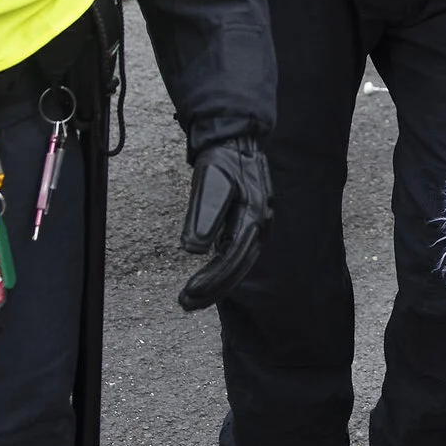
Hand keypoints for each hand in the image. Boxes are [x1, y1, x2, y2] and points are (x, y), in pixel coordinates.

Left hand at [178, 136, 270, 311]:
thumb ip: (203, 215)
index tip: (188, 292)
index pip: (232, 258)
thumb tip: (194, 250)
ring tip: (189, 300)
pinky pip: (237, 255)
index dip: (211, 279)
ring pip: (238, 265)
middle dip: (212, 290)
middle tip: (185, 304)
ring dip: (215, 285)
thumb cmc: (223, 159)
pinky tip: (205, 279)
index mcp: (254, 217)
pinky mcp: (249, 226)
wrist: (237, 141)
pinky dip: (221, 271)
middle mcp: (261, 226)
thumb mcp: (209, 181)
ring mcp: (257, 227)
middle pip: (238, 269)